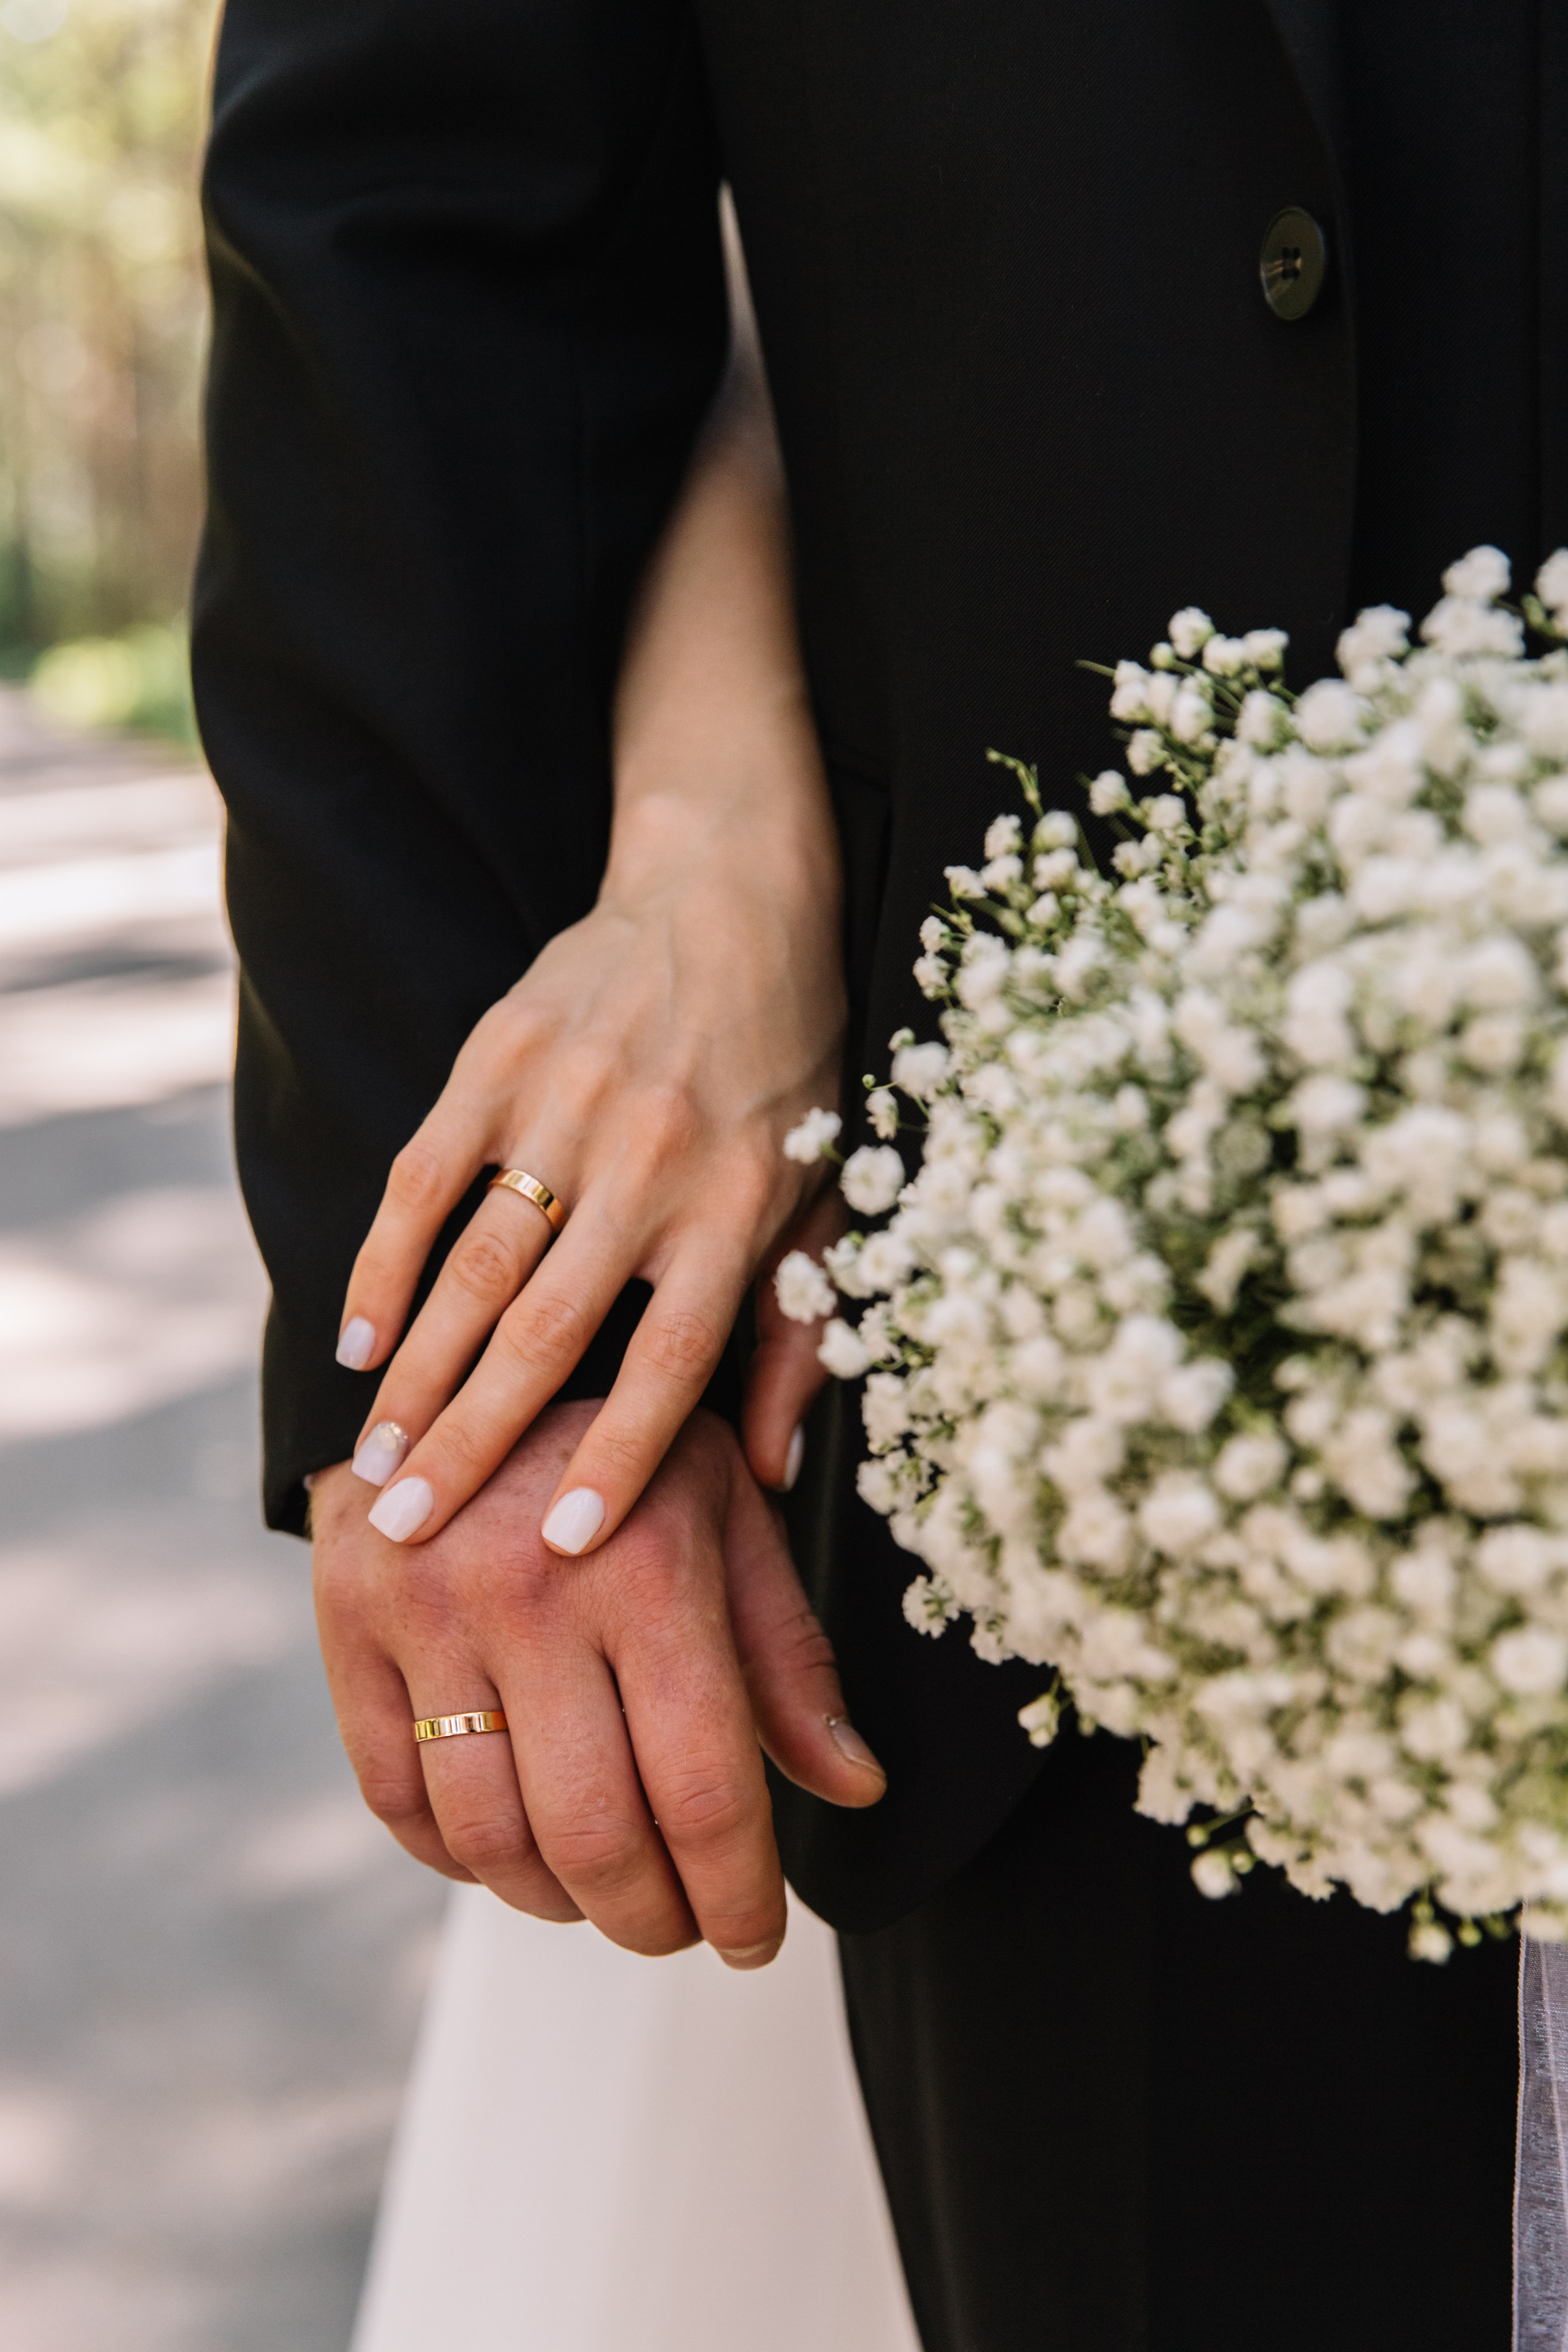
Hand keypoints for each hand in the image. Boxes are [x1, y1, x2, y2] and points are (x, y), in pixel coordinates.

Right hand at [313, 1399, 884, 1963]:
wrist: (476, 1360)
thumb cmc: (632, 1454)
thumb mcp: (731, 1520)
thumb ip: (788, 1658)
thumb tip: (856, 1786)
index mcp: (646, 1567)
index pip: (702, 1790)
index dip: (738, 1895)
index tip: (756, 1941)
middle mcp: (531, 1593)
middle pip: (595, 1837)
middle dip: (651, 1921)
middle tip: (680, 1929)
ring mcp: (427, 1613)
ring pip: (489, 1839)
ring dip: (557, 1903)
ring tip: (604, 1894)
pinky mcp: (348, 1626)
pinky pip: (396, 1802)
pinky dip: (460, 1861)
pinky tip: (513, 1852)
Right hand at [334, 333, 845, 1557]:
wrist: (734, 889)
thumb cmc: (796, 1063)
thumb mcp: (834, 1193)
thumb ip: (803, 1332)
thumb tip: (767, 1478)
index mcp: (741, 1204)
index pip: (673, 1358)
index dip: (618, 1457)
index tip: (559, 1543)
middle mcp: (653, 1160)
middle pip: (551, 1328)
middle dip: (478, 1437)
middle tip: (414, 1528)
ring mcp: (568, 1104)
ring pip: (475, 1262)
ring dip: (417, 1367)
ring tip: (374, 1457)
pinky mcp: (502, 1054)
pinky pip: (427, 1172)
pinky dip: (385, 1255)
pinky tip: (356, 1333)